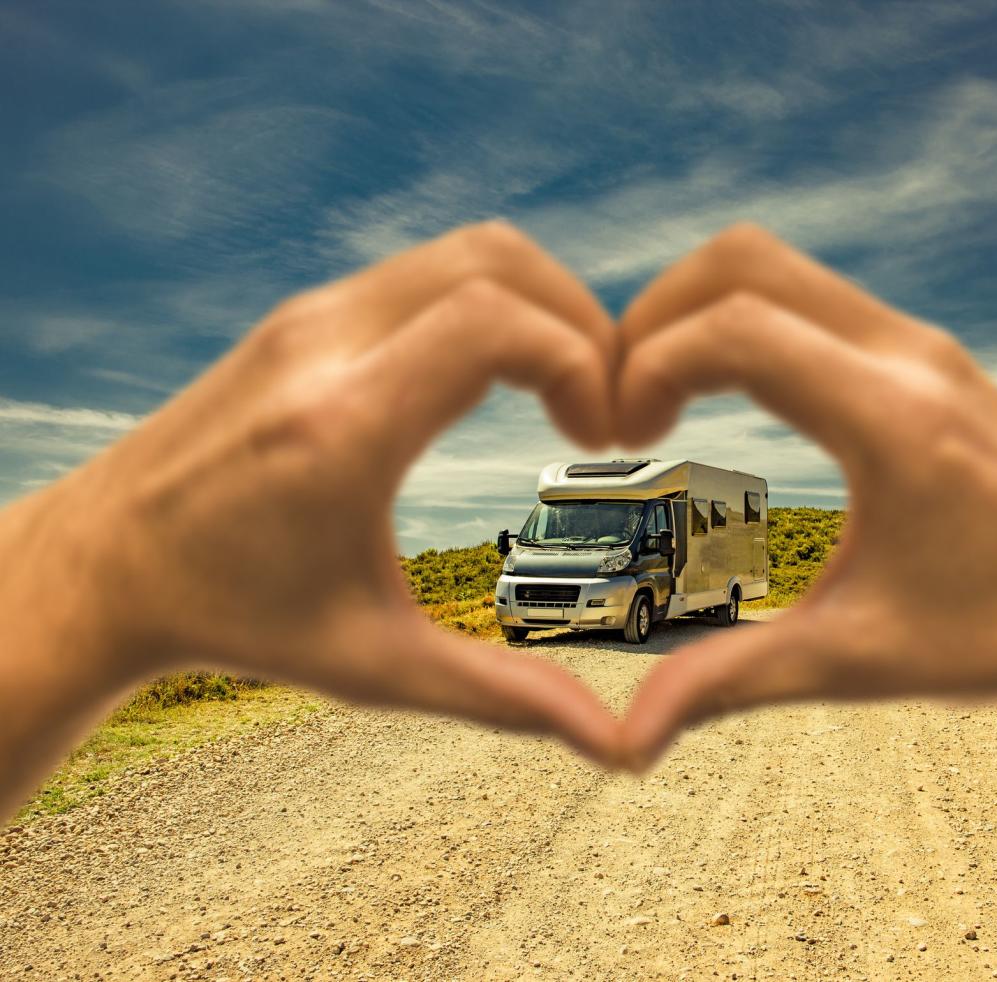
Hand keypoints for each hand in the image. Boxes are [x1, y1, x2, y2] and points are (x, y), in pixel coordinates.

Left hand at [1, 221, 623, 815]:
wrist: (104, 568)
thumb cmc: (237, 619)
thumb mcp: (377, 668)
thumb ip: (504, 698)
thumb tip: (616, 748)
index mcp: (343, 427)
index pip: (495, 323)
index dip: (582, 362)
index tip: (600, 437)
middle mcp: (323, 347)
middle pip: (496, 260)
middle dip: (581, 321)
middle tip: (601, 405)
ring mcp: (309, 317)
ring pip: (464, 251)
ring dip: (538, 306)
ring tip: (565, 391)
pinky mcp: (303, 315)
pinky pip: (426, 273)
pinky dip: (490, 304)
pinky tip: (501, 378)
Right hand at [615, 224, 996, 768]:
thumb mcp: (856, 661)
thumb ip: (731, 683)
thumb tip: (627, 742)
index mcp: (892, 420)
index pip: (736, 331)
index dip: (647, 367)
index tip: (618, 438)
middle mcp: (907, 356)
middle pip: (742, 261)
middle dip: (652, 316)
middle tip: (620, 405)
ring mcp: (918, 344)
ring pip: (774, 265)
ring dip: (696, 313)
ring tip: (657, 401)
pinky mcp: (922, 354)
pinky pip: (807, 296)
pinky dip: (740, 320)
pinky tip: (721, 394)